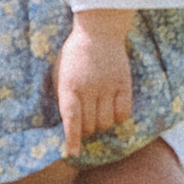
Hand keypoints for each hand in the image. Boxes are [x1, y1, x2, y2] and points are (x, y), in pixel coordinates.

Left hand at [57, 17, 134, 159]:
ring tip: (98, 115)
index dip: (72, 138)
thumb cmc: (74, 54)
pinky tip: (113, 112)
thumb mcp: (59, 72)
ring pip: (106, 122)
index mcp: (69, 86)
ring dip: (101, 125)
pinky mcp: (124, 83)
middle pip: (89, 125)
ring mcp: (108, 86)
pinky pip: (123, 112)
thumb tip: (66, 123)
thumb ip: (62, 96)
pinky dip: (118, 118)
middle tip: (85, 124)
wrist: (98, 30)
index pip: (71, 118)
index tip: (73, 152)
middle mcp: (89, 88)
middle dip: (85, 131)